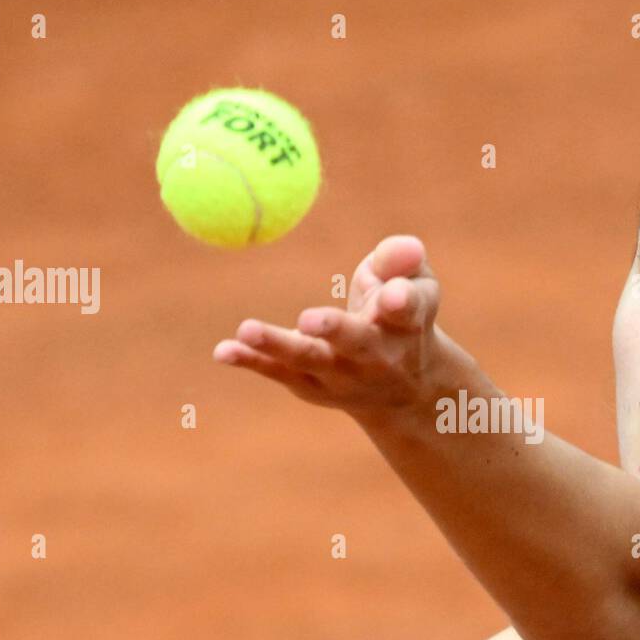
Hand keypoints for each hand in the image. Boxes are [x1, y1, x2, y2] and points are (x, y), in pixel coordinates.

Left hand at [213, 235, 457, 419]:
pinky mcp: (309, 385)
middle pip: (355, 342)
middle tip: (309, 319)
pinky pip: (278, 371)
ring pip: (308, 360)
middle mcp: (375, 356)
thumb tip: (408, 246)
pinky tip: (223, 351)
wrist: (401, 392)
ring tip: (248, 329)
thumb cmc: (403, 319)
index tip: (394, 295)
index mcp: (406, 325)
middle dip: (334, 329)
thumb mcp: (416, 285)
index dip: (401, 301)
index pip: (407, 310)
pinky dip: (250, 361)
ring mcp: (340, 375)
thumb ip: (403, 262)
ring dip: (278, 345)